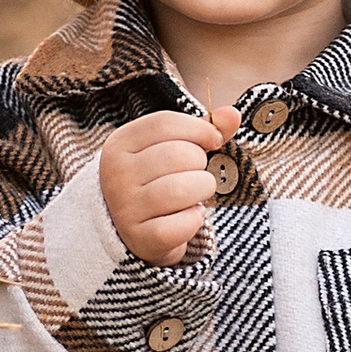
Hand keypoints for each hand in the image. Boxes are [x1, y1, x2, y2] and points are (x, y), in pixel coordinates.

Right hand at [98, 104, 239, 263]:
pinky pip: (183, 223)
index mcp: (121, 143)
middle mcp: (116, 173)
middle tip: (195, 174)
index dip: (199, 129)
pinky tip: (188, 216)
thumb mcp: (172, 148)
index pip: (165, 123)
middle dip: (201, 164)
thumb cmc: (157, 180)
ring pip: (182, 190)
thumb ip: (202, 130)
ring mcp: (125, 207)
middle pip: (179, 155)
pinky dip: (195, 219)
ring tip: (195, 195)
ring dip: (201, 190)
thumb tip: (233, 114)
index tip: (214, 140)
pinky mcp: (140, 237)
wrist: (129, 229)